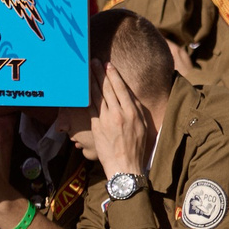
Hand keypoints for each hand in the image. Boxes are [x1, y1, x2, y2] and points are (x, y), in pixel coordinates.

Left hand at [90, 64, 151, 180]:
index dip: (114, 76)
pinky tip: (83, 88)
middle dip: (101, 73)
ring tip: (88, 70)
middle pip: (108, 89)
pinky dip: (87, 96)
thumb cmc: (137, 148)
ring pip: (98, 96)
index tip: (109, 66)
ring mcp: (106, 119)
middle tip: (95, 62)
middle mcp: (120, 113)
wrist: (125, 165)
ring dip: (92, 81)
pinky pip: (90, 107)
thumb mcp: (144, 127)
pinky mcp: (97, 126)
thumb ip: (137, 111)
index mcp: (133, 112)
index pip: (122, 89)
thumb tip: (130, 98)